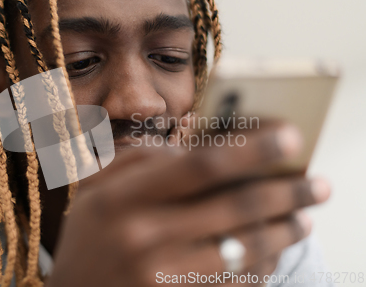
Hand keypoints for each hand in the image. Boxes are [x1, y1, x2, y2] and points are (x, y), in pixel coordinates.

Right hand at [45, 123, 329, 286]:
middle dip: (287, 193)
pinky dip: (264, 266)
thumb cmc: (89, 239)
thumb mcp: (96, 191)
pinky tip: (275, 251)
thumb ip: (141, 161)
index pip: (200, 166)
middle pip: (235, 209)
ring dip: (284, 232)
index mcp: (121, 200)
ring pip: (244, 251)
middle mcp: (143, 239)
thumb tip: (200, 146)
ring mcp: (162, 279)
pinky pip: (235, 285)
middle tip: (319, 184)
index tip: (289, 137)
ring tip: (305, 217)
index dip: (251, 149)